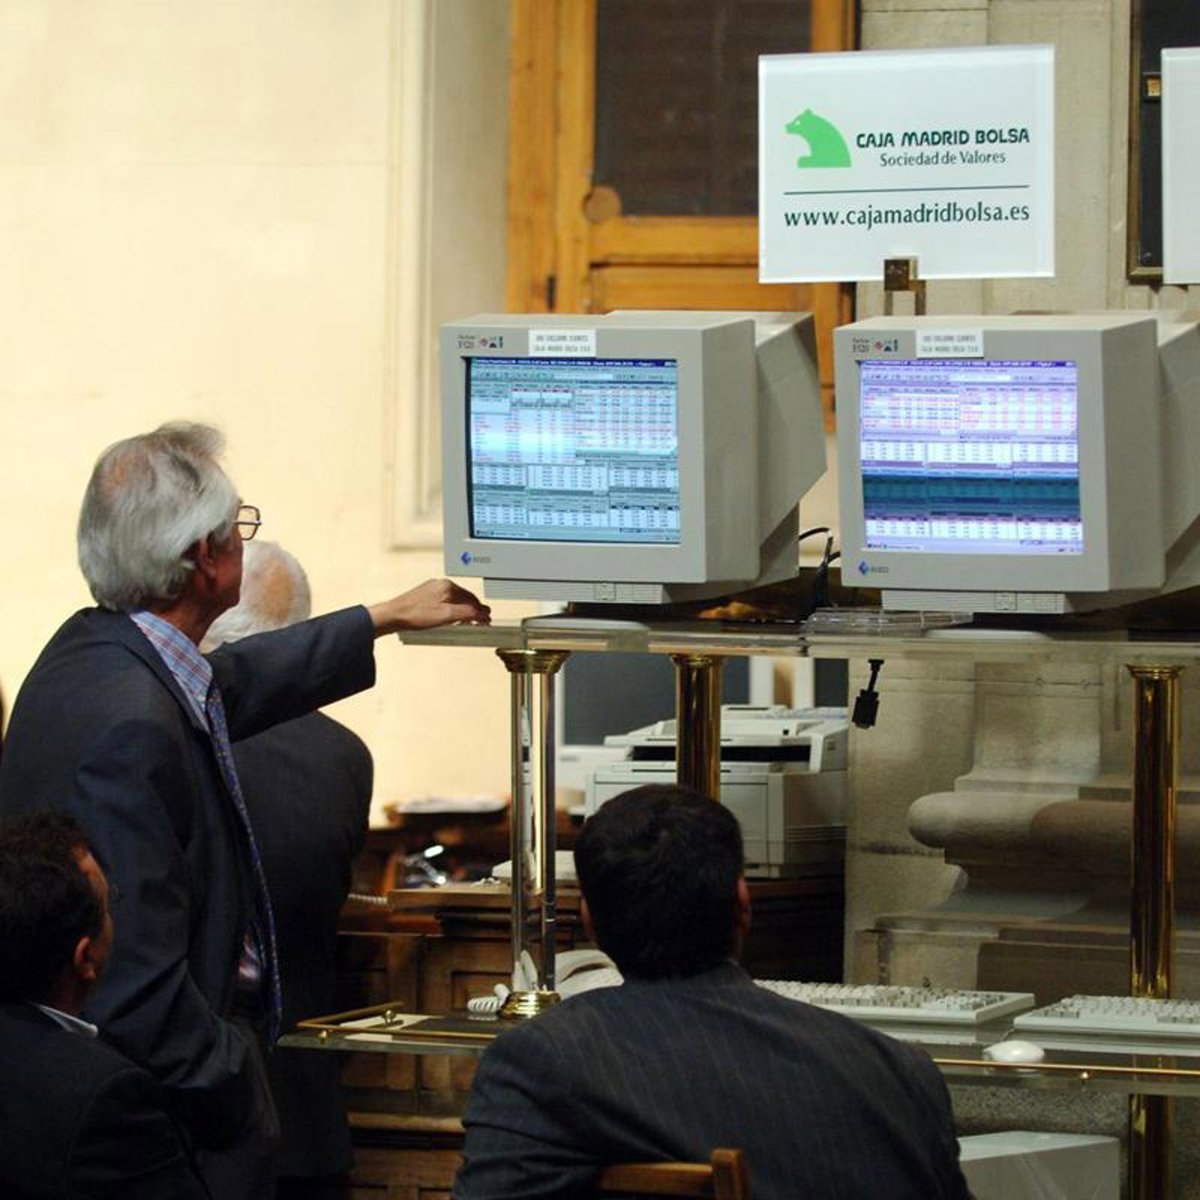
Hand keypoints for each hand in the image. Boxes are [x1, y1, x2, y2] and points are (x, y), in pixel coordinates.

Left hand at [368, 578, 490, 634]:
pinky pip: (443, 603)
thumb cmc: (414, 614)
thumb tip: (482, 613)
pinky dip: (449, 612)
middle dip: (472, 611)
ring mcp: (431, 590)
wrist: (393, 616)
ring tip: (464, 624)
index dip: (480, 611)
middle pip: (463, 598)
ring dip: (461, 612)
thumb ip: (467, 613)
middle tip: (478, 623)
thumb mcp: (447, 616)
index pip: (472, 598)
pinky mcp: (423, 597)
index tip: (485, 620)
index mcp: (447, 586)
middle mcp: (440, 585)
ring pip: (453, 601)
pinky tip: (447, 621)